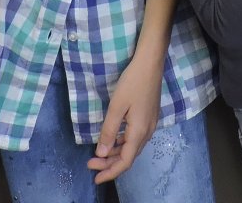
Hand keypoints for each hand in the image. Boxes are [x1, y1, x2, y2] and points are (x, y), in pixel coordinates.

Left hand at [88, 52, 161, 183]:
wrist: (151, 63)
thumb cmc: (132, 82)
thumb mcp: (116, 106)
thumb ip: (109, 131)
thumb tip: (102, 153)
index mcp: (139, 131)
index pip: (125, 161)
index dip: (110, 172)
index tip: (95, 178)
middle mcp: (147, 132)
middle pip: (129, 156)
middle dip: (110, 164)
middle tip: (91, 163)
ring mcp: (150, 124)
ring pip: (132, 147)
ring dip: (116, 154)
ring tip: (99, 155)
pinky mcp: (149, 117)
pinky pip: (135, 138)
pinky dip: (123, 144)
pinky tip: (113, 140)